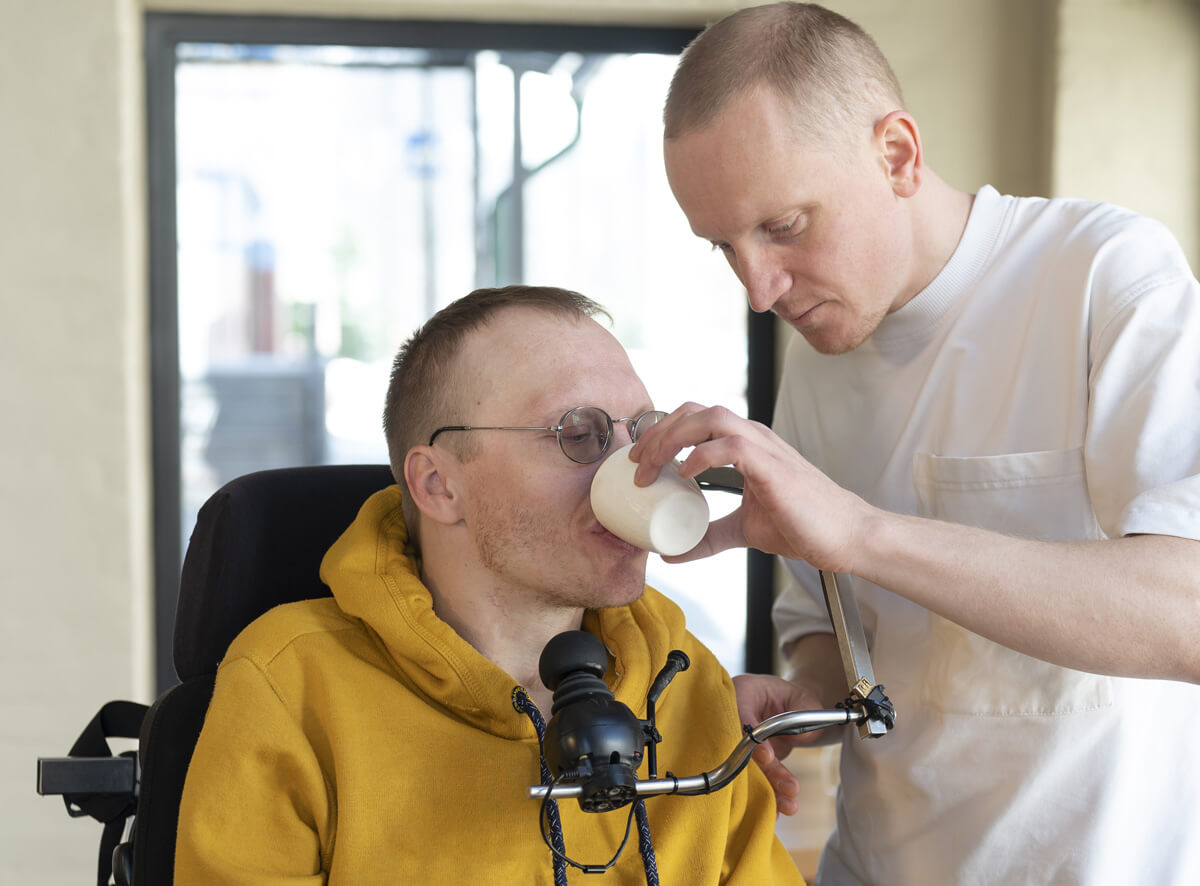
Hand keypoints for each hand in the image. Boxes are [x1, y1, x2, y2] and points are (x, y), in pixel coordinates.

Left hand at [629, 403, 873, 570]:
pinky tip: (687, 474)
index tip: (638, 460)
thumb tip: (672, 553)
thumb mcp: (743, 531)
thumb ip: (709, 536)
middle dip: (658, 432)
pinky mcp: (773, 466)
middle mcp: (753, 437)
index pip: (695, 418)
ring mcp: (764, 448)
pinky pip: (731, 446)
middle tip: (636, 463)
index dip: (661, 432)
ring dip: (673, 438)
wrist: (845, 536)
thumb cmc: (804, 526)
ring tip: (653, 467)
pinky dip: (702, 455)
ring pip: (710, 418)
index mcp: (746, 445)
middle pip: (695, 411)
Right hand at [733, 673, 827, 815]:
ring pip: (747, 769)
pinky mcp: (743, 763)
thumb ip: (807, 710)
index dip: (751, 738)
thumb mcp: (803, 698)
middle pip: (741, 748)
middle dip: (766, 771)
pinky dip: (764, 796)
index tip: (767, 757)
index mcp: (743, 693)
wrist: (783, 711)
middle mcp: (732, 718)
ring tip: (789, 805)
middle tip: (791, 789)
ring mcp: (736, 743)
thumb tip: (804, 734)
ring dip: (768, 789)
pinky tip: (776, 812)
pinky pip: (750, 780)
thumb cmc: (790, 700)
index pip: (741, 715)